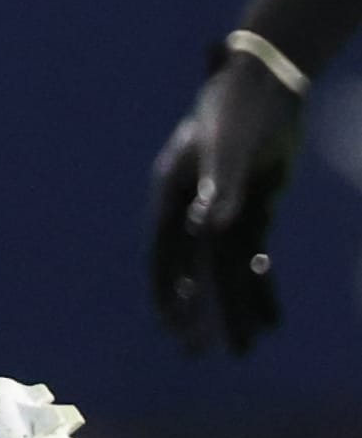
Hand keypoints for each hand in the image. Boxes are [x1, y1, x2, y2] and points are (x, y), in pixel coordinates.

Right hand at [150, 39, 305, 354]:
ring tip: (244, 351)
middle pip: (191, 270)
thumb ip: (220, 188)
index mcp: (172, 194)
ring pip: (224, 270)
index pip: (164, 253)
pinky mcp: (251, 209)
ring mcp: (221, 210)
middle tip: (197, 354)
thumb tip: (206, 230)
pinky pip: (252, 258)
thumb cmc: (240, 110)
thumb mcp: (230, 148)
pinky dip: (261, 285)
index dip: (166, 291)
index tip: (173, 328)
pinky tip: (272, 319)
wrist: (267, 84)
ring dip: (233, 307)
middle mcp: (191, 207)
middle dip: (195, 313)